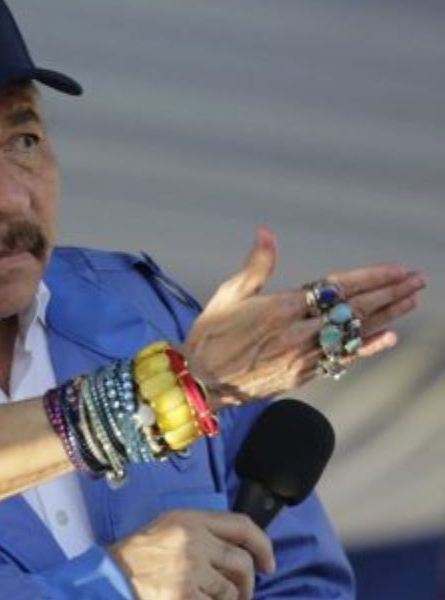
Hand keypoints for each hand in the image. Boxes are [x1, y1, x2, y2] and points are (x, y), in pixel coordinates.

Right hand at [110, 510, 274, 599]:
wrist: (110, 578)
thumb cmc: (137, 556)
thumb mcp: (167, 529)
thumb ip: (200, 532)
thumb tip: (239, 549)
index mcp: (188, 520)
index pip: (241, 526)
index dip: (262, 546)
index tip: (267, 563)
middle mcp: (192, 540)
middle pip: (241, 562)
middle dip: (247, 583)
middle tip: (240, 594)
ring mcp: (190, 569)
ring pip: (231, 590)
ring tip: (209, 599)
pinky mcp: (185, 594)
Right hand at [181, 226, 424, 406]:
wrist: (200, 381)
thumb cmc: (210, 335)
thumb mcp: (227, 295)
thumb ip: (255, 265)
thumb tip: (266, 233)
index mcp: (281, 308)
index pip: (337, 287)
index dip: (370, 278)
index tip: (397, 269)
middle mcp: (297, 332)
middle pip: (354, 309)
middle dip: (390, 293)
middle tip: (418, 280)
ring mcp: (303, 356)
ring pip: (354, 332)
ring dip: (387, 316)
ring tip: (412, 300)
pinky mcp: (302, 375)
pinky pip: (343, 359)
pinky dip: (368, 347)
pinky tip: (389, 337)